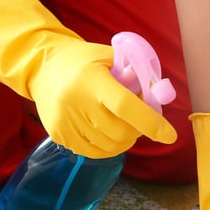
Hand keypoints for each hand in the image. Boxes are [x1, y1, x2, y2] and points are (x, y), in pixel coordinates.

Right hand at [0, 0, 176, 157]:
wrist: (40, 67)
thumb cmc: (81, 60)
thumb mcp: (108, 57)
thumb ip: (134, 73)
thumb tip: (158, 93)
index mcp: (92, 80)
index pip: (125, 107)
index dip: (150, 123)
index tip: (170, 136)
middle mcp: (76, 103)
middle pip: (119, 132)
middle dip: (138, 131)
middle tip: (138, 120)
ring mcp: (65, 122)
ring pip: (109, 147)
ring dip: (124, 140)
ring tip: (120, 123)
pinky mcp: (59, 135)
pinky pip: (93, 152)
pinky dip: (107, 146)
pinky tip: (106, 131)